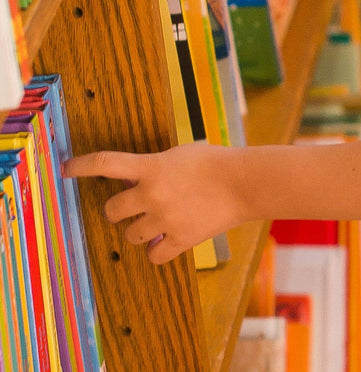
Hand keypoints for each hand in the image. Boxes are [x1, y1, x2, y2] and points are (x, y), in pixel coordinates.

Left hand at [64, 143, 247, 264]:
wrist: (245, 182)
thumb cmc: (216, 162)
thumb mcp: (180, 154)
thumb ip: (155, 166)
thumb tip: (134, 179)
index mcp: (151, 167)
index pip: (106, 163)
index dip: (81, 166)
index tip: (66, 169)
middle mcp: (151, 194)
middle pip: (112, 210)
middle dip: (120, 209)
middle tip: (135, 206)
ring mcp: (164, 218)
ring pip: (131, 235)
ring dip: (141, 230)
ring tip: (160, 222)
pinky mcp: (179, 239)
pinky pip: (154, 256)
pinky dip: (158, 250)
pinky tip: (167, 240)